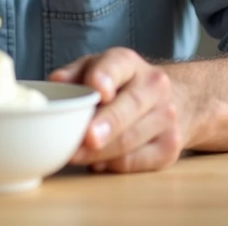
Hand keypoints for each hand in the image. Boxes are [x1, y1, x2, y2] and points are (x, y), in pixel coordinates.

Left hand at [49, 47, 190, 173]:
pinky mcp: (169, 147)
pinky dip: (113, 164)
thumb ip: (74, 75)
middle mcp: (153, 87)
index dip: (107, 77)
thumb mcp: (94, 69)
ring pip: (131, 139)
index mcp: (129, 63)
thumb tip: (56, 82)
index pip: (118, 65)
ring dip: (101, 152)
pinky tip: (97, 163)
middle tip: (87, 138)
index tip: (97, 89)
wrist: (171, 100)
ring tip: (74, 156)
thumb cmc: (119, 85)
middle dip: (108, 123)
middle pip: (130, 106)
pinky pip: (136, 161)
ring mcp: (166, 118)